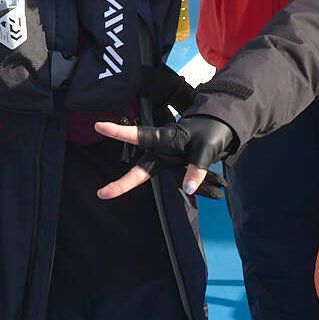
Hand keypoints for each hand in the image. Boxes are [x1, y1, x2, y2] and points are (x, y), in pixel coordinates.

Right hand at [94, 115, 236, 198]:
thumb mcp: (207, 148)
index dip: (120, 132)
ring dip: (135, 184)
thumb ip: (198, 168)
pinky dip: (195, 187)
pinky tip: (211, 193)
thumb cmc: (209, 132)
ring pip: (151, 174)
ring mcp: (168, 160)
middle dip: (123, 182)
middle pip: (141, 168)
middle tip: (102, 194)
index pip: (141, 136)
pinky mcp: (177, 167)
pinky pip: (178, 180)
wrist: (219, 128)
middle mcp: (163, 151)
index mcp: (167, 138)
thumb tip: (188, 189)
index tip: (99, 125)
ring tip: (105, 193)